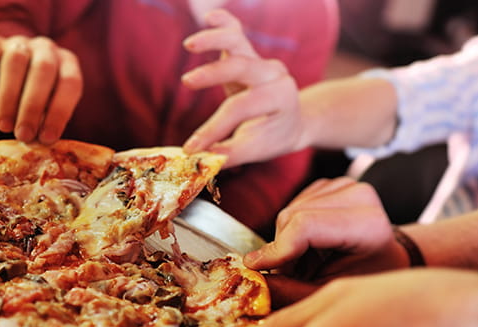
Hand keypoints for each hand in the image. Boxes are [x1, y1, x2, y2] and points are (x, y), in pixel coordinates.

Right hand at [0, 35, 81, 144]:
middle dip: (32, 106)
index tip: (47, 138)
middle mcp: (46, 48)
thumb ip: (47, 120)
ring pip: (15, 62)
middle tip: (23, 135)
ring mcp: (19, 43)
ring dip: (8, 99)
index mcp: (67, 63)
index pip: (70, 83)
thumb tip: (41, 140)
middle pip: (43, 70)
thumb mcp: (48, 108)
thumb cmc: (34, 98)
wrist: (7, 73)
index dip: (59, 112)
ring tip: (5, 126)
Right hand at [181, 8, 304, 166]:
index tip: (191, 148)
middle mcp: (273, 73)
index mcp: (280, 96)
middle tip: (186, 83)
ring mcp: (260, 60)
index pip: (241, 108)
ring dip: (213, 40)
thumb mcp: (257, 149)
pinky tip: (208, 17)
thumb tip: (202, 158)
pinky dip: (222, 23)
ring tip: (190, 45)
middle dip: (212, 76)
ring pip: (238, 41)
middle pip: (241, 68)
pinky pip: (235, 33)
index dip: (213, 128)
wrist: (291, 121)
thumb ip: (232, 153)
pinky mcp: (246, 54)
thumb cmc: (272, 137)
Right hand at [245, 177, 408, 282]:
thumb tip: (253, 278)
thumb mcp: (330, 292)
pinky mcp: (330, 184)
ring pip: (288, 210)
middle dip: (282, 249)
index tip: (256, 267)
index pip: (306, 226)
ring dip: (287, 240)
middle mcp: (359, 195)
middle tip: (291, 273)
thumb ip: (292, 290)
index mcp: (368, 223)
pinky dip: (292, 228)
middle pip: (292, 216)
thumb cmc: (362, 278)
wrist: (387, 258)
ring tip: (306, 261)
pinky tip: (310, 244)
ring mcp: (344, 184)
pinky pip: (292, 205)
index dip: (277, 248)